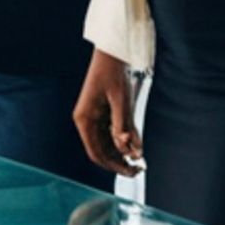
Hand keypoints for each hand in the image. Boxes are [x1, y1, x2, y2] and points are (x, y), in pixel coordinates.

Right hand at [71, 48, 141, 176]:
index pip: (95, 152)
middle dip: (119, 161)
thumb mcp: (120, 100)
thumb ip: (123, 125)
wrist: (112, 53)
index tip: (130, 171)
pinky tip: (136, 144)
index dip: (112, 165)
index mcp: (84, 119)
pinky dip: (124, 140)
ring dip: (123, 152)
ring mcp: (94, 117)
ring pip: (107, 143)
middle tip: (138, 169)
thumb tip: (129, 150)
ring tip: (140, 159)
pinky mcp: (103, 113)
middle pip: (101, 150)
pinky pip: (112, 133)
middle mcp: (87, 121)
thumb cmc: (113, 73)